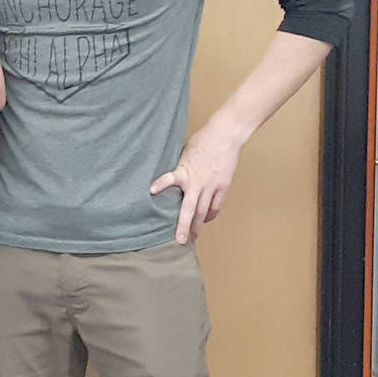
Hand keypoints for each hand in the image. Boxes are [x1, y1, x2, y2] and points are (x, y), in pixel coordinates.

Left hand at [149, 121, 246, 244]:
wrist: (226, 135)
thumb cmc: (204, 141)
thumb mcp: (185, 153)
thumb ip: (180, 169)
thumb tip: (173, 181)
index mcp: (185, 170)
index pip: (170, 178)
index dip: (161, 184)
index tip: (151, 190)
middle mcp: (198, 182)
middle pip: (190, 209)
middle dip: (184, 226)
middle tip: (180, 241)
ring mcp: (211, 186)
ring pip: (204, 212)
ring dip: (197, 226)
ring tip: (193, 237)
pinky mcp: (222, 186)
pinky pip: (216, 206)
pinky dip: (210, 214)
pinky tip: (206, 220)